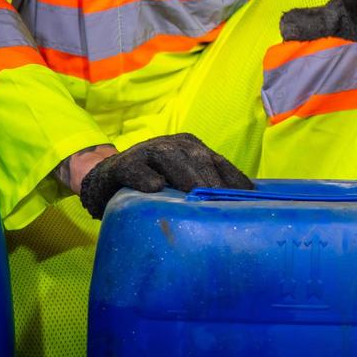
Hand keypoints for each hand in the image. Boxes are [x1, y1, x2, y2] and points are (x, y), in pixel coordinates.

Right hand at [73, 134, 251, 218]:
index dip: (233, 179)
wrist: (106, 180)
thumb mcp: (181, 184)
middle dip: (212, 181)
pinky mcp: (122, 164)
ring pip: (169, 159)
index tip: (249, 199)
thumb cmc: (154, 187)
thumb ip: (204, 191)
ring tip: (196, 197)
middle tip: (224, 205)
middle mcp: (172, 145)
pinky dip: (144, 177)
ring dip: (185, 177)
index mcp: (192, 148)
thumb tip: (243, 211)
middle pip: (197, 159)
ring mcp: (147, 152)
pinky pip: (134, 169)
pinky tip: (155, 188)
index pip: (218, 161)